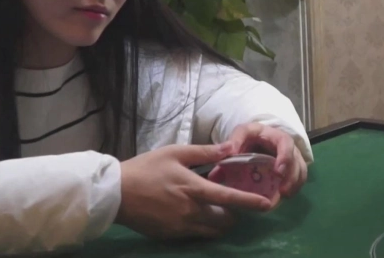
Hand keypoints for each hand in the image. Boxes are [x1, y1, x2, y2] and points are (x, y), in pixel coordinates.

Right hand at [116, 144, 272, 239]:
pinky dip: (203, 227)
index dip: (250, 202)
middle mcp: (190, 211)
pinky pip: (196, 235)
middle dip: (235, 214)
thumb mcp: (175, 153)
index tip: (267, 204)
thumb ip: (204, 152)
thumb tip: (230, 148)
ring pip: (212, 231)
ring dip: (220, 222)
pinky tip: (197, 214)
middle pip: (224, 220)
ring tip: (217, 209)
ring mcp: (180, 227)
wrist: (116, 193)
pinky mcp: (171, 236)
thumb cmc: (145, 168)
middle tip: (234, 204)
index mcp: (193, 188)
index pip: (228, 198)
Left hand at [215, 123, 307, 198]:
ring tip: (283, 198)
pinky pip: (298, 180)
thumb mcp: (242, 133)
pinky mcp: (291, 170)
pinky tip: (281, 198)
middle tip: (283, 192)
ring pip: (301, 172)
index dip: (285, 157)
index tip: (278, 172)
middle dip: (292, 178)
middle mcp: (289, 148)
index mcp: (276, 137)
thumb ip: (234, 142)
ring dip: (294, 185)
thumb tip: (225, 157)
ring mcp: (292, 159)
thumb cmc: (250, 136)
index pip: (286, 144)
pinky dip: (293, 189)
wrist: (256, 138)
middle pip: (297, 161)